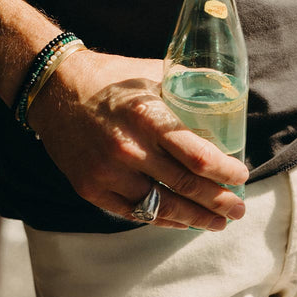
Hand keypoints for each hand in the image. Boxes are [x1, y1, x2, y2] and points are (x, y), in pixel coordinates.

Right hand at [27, 50, 248, 229]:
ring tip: (217, 221)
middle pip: (185, 186)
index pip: (197, 156)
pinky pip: (135, 213)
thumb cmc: (109, 78)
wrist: (55, 88)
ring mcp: (108, 173)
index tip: (241, 175)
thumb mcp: (149, 75)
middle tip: (239, 208)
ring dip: (195, 218)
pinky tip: (181, 219)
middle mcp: (128, 149)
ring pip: (162, 207)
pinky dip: (163, 219)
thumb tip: (226, 95)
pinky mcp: (91, 189)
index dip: (225, 171)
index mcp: (147, 116)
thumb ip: (184, 88)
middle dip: (219, 201)